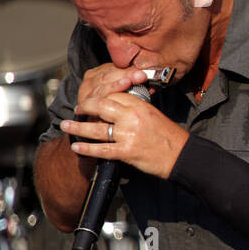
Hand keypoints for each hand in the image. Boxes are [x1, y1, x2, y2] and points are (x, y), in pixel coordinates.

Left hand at [62, 65, 187, 178]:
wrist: (182, 155)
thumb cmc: (170, 136)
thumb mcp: (154, 115)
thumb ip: (135, 109)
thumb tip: (117, 109)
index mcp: (140, 105)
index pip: (113, 94)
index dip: (98, 97)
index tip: (91, 101)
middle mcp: (132, 117)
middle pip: (100, 107)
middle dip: (84, 108)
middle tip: (76, 110)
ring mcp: (128, 135)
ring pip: (96, 129)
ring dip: (78, 128)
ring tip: (66, 126)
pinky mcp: (127, 152)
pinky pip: (102, 149)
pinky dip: (87, 149)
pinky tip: (77, 147)